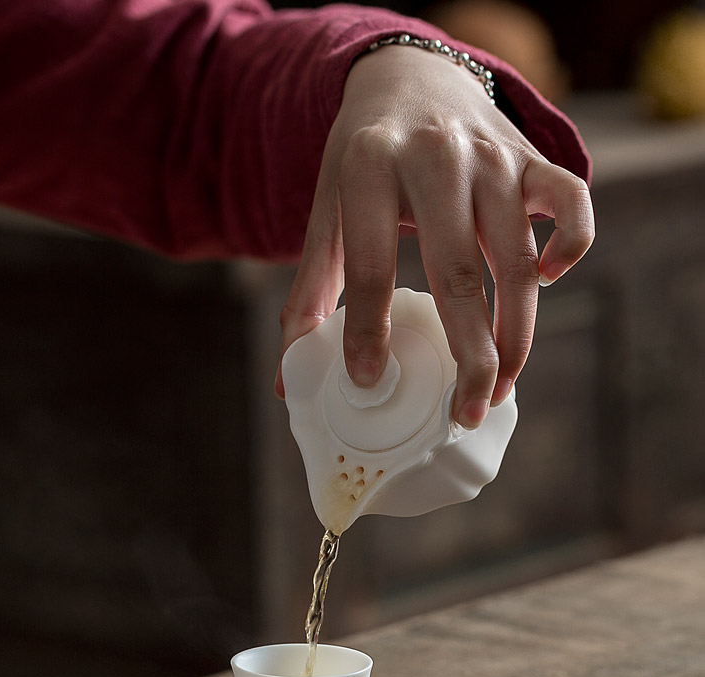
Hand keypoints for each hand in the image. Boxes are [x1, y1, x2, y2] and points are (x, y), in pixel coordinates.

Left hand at [276, 43, 594, 427]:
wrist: (411, 77)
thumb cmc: (362, 162)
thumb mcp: (325, 213)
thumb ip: (311, 292)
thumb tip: (287, 379)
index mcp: (368, 169)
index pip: (369, 265)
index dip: (367, 330)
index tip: (369, 382)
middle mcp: (436, 158)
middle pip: (459, 276)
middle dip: (468, 357)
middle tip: (463, 413)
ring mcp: (492, 156)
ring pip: (518, 260)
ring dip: (517, 335)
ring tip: (498, 388)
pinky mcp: (532, 157)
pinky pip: (573, 205)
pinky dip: (572, 246)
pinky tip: (547, 284)